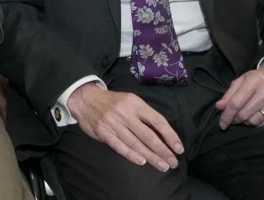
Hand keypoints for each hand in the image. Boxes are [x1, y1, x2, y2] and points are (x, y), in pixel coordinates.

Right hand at [67, 83, 182, 171]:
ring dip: (150, 156)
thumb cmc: (112, 102)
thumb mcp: (129, 100)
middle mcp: (125, 112)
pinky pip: (119, 146)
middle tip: (173, 162)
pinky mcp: (103, 132)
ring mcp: (113, 123)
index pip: (157, 120)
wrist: (85, 99)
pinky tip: (141, 162)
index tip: (178, 148)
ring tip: (162, 166)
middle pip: (147, 134)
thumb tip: (162, 133)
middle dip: (162, 150)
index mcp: (134, 103)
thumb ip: (143, 114)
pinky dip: (131, 154)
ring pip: (135, 142)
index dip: (169, 135)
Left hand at [216, 58, 263, 128]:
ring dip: (246, 122)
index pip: (236, 103)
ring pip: (255, 121)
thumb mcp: (243, 80)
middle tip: (233, 119)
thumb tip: (219, 107)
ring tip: (244, 117)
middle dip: (235, 119)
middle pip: (245, 114)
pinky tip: (256, 117)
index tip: (222, 124)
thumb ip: (230, 94)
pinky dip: (258, 123)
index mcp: (253, 81)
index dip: (227, 115)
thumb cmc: (259, 78)